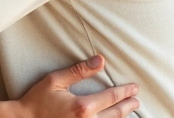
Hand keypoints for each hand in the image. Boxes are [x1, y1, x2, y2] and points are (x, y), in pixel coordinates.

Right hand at [0, 55, 138, 117]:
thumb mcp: (55, 81)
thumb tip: (100, 60)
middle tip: (137, 99)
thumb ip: (79, 70)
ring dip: (121, 117)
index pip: (111, 97)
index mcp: (83, 106)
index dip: (124, 92)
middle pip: (115, 114)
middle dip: (127, 105)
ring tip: (129, 110)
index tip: (134, 87)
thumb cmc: (37, 100)